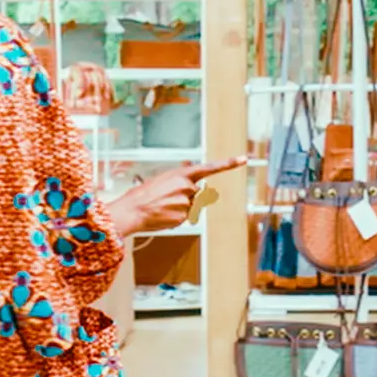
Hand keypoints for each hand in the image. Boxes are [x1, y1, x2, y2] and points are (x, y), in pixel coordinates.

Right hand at [106, 156, 247, 238]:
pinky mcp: (184, 217)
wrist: (133, 210)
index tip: (244, 159)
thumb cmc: (144, 194)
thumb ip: (182, 181)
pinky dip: (178, 217)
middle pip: (198, 192)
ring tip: (164, 206)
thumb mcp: (163, 179)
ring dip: (182, 207)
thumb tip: (195, 188)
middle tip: (168, 197)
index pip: (209, 167)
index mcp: (182, 174)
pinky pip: (187, 217)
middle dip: (187, 195)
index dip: (228, 164)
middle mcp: (187, 187)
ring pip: (193, 206)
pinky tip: (165, 214)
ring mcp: (186, 203)